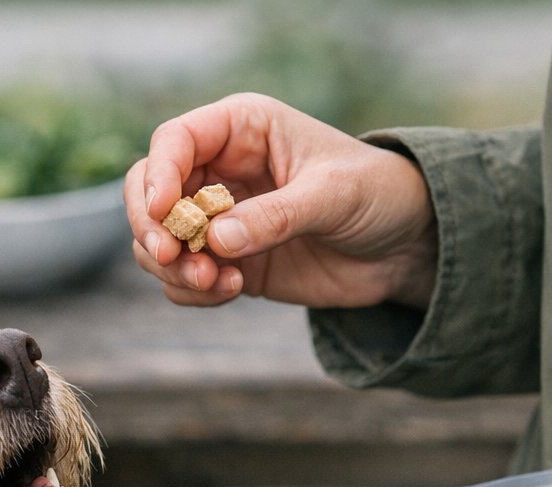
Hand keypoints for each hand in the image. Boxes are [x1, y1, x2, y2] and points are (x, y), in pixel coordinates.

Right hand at [124, 92, 437, 308]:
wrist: (403, 246)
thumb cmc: (377, 194)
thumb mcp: (333, 195)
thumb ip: (276, 216)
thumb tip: (216, 240)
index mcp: (242, 130)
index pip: (174, 142)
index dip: (159, 175)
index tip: (166, 213)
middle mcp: (219, 171)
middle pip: (148, 192)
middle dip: (152, 228)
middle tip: (174, 258)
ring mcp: (218, 220)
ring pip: (157, 240)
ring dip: (172, 268)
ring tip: (217, 283)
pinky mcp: (226, 262)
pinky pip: (182, 279)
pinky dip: (192, 292)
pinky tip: (233, 291)